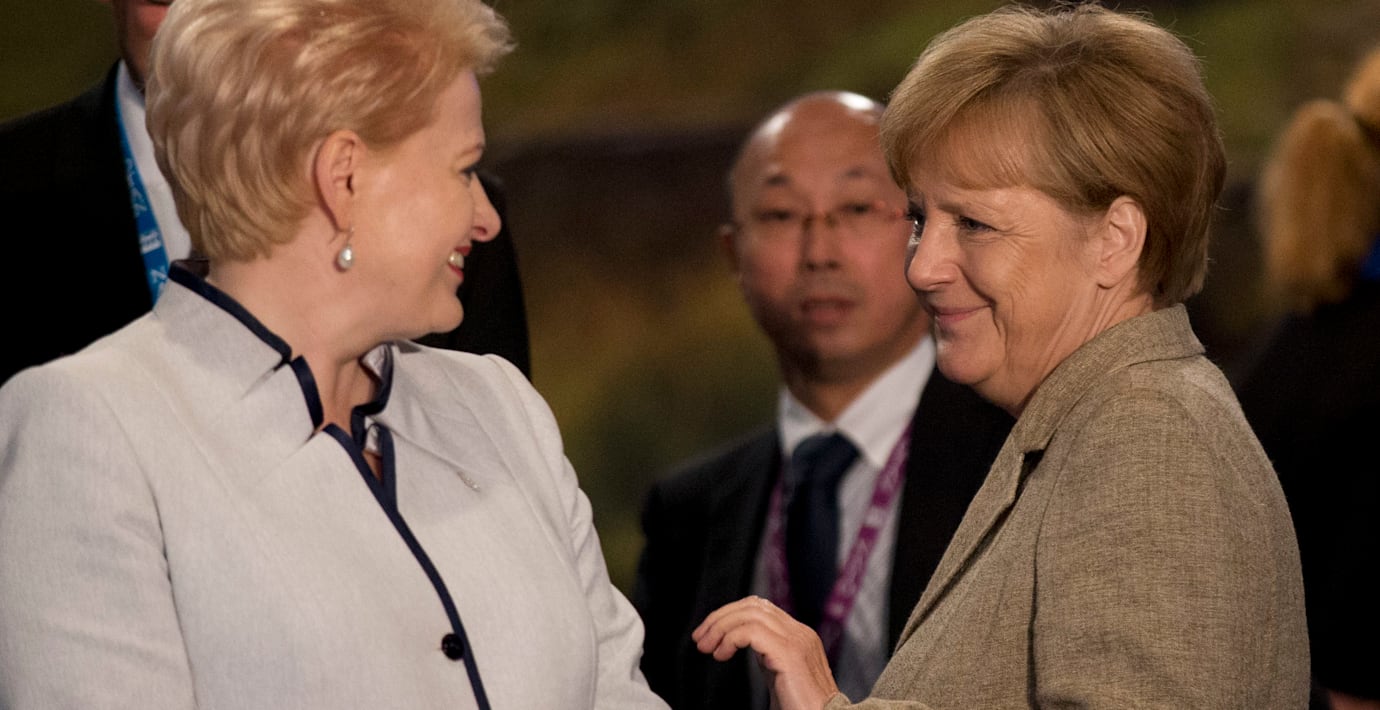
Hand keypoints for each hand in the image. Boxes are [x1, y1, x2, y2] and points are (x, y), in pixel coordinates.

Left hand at [692, 596, 839, 709]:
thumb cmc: (801, 708)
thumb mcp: (778, 675)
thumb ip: (765, 657)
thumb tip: (732, 645)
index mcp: (798, 636)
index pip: (760, 608)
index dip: (730, 615)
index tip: (709, 635)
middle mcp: (800, 633)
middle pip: (753, 605)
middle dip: (720, 618)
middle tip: (700, 639)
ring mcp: (797, 641)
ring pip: (750, 612)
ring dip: (721, 626)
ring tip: (707, 647)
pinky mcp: (790, 654)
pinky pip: (752, 631)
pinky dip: (730, 638)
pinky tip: (721, 654)